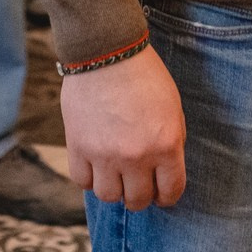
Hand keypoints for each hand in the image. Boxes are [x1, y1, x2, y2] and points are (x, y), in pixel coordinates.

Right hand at [61, 46, 185, 209]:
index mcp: (166, 145)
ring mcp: (105, 154)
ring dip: (113, 188)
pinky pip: (82, 181)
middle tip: (136, 183)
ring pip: (108, 196)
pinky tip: (94, 164)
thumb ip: (172, 142)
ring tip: (113, 173)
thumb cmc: (144, 75)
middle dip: (140, 195)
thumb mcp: (173, 108)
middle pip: (138, 200)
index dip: (166, 196)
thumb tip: (165, 171)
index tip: (160, 192)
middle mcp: (137, 156)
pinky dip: (89, 177)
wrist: (107, 51)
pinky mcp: (78, 146)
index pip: (171, 192)